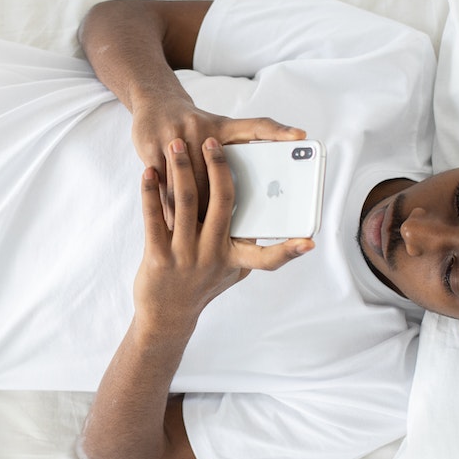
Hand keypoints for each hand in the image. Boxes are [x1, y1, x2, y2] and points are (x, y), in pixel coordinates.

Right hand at [130, 96, 304, 224]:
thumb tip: (260, 197)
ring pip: (187, 186)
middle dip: (221, 206)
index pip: (258, 125)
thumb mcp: (220, 133)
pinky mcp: (150, 145)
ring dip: (191, 214)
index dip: (280, 129)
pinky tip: (172, 227)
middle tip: (230, 234)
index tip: (301, 137)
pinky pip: (163, 186)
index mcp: (226, 125)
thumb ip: (242, 154)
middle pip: (216, 174)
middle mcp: (202, 127)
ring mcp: (175, 135)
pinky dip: (167, 207)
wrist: (156, 101)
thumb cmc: (195, 126)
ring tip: (197, 239)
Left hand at [133, 137, 312, 333]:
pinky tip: (149, 172)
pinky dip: (150, 191)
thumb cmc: (204, 285)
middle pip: (222, 203)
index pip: (268, 257)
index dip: (289, 250)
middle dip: (218, 167)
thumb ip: (246, 244)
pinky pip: (153, 216)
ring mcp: (183, 257)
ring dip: (182, 169)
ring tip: (177, 144)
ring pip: (185, 202)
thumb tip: (263, 213)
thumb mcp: (231, 270)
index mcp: (234, 259)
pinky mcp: (156, 257)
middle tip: (213, 142)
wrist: (166, 316)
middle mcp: (212, 257)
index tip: (309, 240)